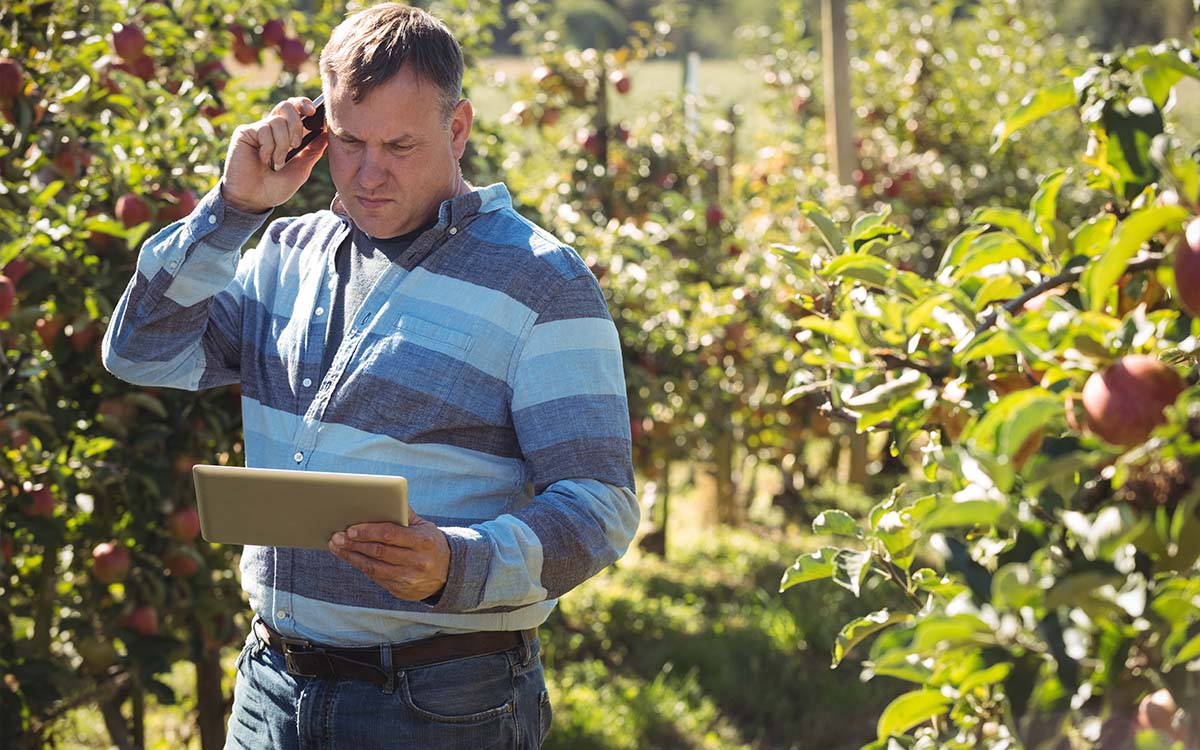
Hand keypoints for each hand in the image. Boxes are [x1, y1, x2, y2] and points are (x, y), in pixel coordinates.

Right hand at [221, 96, 326, 213]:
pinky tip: (263, 160)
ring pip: (278, 121)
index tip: (314, 111)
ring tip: (276, 162)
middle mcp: (271, 128)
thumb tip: (326, 133)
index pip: (295, 109)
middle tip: (296, 144)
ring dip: (282, 145)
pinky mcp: (245, 133)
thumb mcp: (301, 170)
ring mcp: (258, 129)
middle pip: (287, 106)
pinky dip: (269, 147)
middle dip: (297, 124)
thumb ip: (312, 151)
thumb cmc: (275, 188)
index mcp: (285, 134)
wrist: (254, 200)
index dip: (304, 104)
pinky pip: (264, 129)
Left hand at [328, 512, 449, 601]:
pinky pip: (375, 577)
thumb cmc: (430, 543)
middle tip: (337, 536)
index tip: (351, 529)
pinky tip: (350, 557)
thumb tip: (385, 498)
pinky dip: (360, 566)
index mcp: (423, 541)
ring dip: (352, 556)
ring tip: (337, 546)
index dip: (368, 531)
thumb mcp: (424, 526)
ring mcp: (408, 578)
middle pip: (378, 551)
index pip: (390, 534)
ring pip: (373, 567)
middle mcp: (417, 562)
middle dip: (355, 544)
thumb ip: (405, 514)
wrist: (447, 573)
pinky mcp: (400, 590)